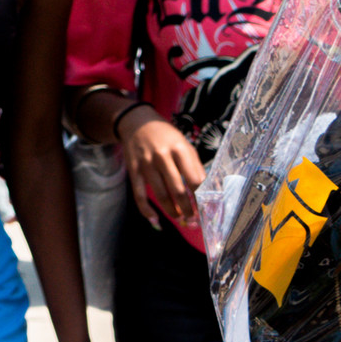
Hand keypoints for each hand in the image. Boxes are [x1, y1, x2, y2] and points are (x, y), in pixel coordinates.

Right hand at [120, 110, 203, 227]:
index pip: (194, 179)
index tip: (204, 207)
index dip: (200, 197)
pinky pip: (139, 194)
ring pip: (160, 194)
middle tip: (193, 218)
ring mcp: (146, 163)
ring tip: (179, 217)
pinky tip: (154, 219)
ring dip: (172, 211)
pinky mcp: (134, 170)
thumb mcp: (185, 145)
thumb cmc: (166, 137)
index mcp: (180, 149)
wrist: (136, 122)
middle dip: (188, 209)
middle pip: (178, 190)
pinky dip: (146, 210)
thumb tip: (207, 191)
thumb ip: (196, 167)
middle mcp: (163, 156)